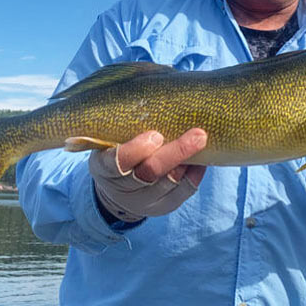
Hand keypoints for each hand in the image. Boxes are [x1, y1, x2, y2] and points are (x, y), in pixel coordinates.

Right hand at [88, 129, 207, 221]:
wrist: (117, 189)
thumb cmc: (115, 152)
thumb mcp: (110, 141)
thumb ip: (128, 127)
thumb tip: (159, 98)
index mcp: (104, 168)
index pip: (118, 162)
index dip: (137, 150)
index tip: (155, 135)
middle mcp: (122, 188)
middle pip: (150, 173)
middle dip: (175, 153)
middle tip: (198, 135)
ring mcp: (143, 201)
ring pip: (169, 183)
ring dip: (187, 161)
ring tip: (201, 141)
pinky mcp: (162, 207)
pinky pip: (183, 192)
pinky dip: (195, 174)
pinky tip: (202, 159)